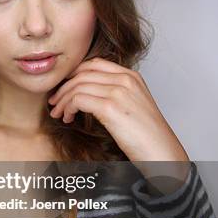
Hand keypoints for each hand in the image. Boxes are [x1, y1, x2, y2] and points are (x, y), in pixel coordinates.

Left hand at [48, 57, 189, 168]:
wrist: (162, 153)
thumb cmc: (148, 136)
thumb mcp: (133, 106)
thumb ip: (115, 94)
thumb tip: (88, 95)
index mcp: (132, 76)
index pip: (94, 64)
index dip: (74, 74)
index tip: (64, 88)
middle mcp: (125, 79)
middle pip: (82, 73)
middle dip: (64, 87)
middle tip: (54, 102)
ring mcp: (119, 92)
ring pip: (77, 86)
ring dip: (63, 100)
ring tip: (59, 114)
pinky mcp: (111, 107)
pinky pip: (78, 99)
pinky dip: (68, 108)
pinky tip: (68, 118)